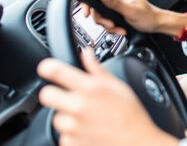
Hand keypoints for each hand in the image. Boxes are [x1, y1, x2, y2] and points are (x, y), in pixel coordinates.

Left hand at [37, 49, 179, 145]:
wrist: (137, 142)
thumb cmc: (131, 115)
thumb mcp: (119, 87)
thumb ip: (98, 70)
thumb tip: (86, 53)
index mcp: (92, 88)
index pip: (56, 71)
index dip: (48, 67)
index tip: (47, 68)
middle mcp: (79, 106)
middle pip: (46, 95)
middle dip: (55, 94)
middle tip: (68, 97)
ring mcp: (73, 127)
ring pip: (56, 117)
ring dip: (67, 117)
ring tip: (86, 118)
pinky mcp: (70, 143)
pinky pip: (63, 136)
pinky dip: (72, 134)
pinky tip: (88, 130)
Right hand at [81, 0, 186, 36]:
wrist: (156, 24)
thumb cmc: (148, 17)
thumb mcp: (131, 11)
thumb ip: (116, 4)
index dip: (88, 2)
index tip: (87, 14)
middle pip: (96, 6)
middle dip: (101, 19)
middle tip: (111, 25)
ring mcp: (116, 3)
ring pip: (101, 14)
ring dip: (108, 25)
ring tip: (119, 29)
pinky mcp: (116, 11)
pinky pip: (107, 19)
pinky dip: (111, 27)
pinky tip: (120, 30)